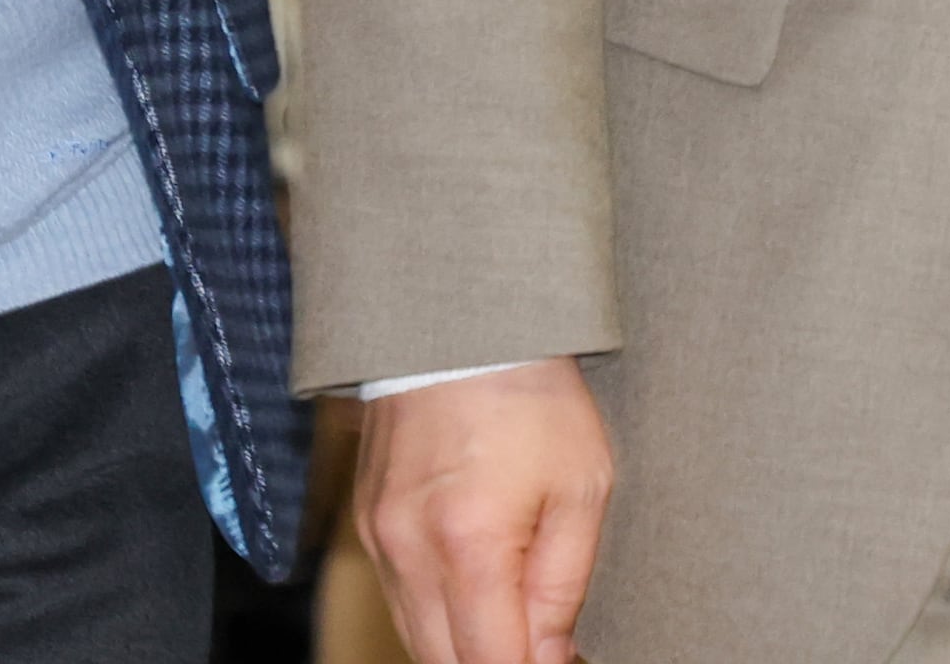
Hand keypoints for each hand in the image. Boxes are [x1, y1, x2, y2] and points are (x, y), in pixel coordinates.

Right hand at [357, 361, 616, 663]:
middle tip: (542, 646)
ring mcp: (378, 536)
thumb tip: (554, 660)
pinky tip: (477, 590)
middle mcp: (408, 550)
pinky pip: (399, 595)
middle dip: (494, 663)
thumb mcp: (582, 486)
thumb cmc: (533, 396)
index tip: (564, 663)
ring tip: (516, 618)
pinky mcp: (367, 521)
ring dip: (463, 646)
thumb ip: (565, 586)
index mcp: (468, 543)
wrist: (461, 320)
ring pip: (415, 637)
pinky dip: (436, 611)